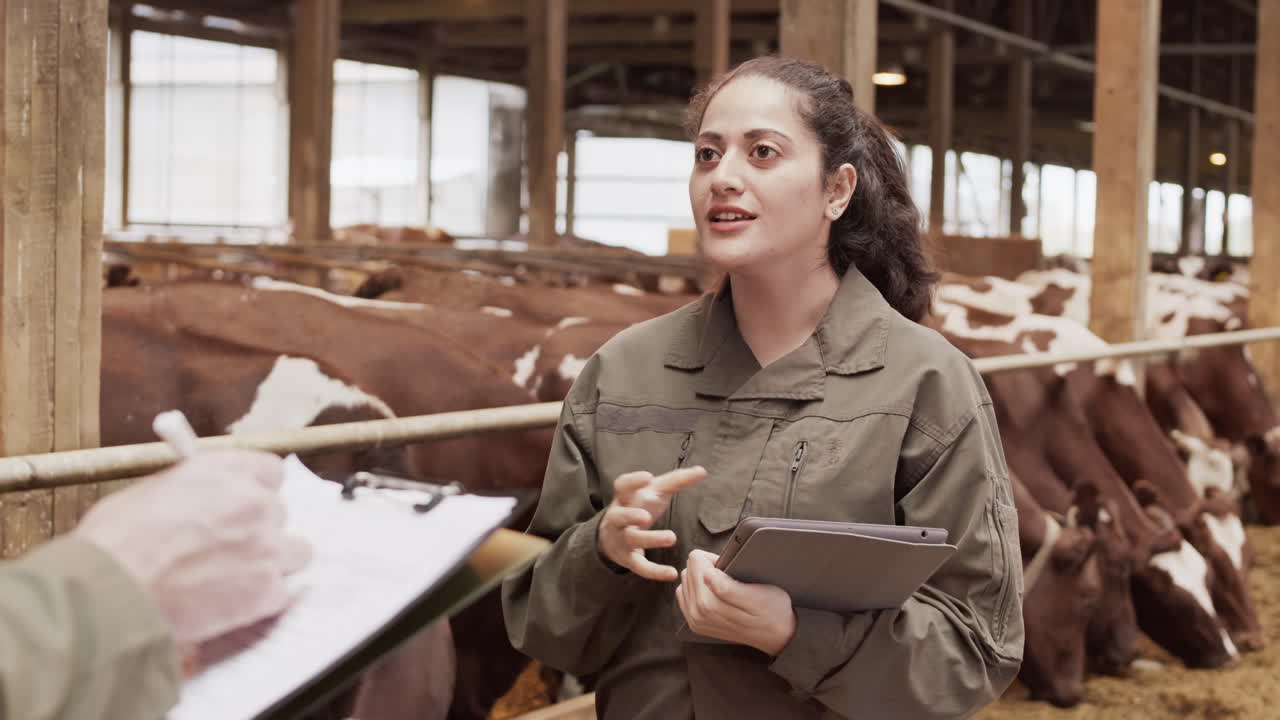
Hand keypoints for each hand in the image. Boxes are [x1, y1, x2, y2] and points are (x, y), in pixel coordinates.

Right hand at [74, 449, 311, 648]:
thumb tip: (204, 501)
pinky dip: (262, 601)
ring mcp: (265, 546)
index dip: (258, 491)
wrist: (109, 595)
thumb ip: (194, 492)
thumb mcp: (151, 493)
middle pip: (280, 513)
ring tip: (236, 580)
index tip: (248, 505)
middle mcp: (253, 503)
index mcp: (224, 472)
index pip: (271, 471)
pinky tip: (232, 606)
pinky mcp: (266, 589)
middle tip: (230, 550)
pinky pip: (282, 593)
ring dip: (273, 564)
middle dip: (259, 530)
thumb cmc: (113, 545)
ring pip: (296, 551)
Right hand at [597, 466, 705, 580]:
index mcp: (625, 498)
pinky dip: (655, 571)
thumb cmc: (639, 506)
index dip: (633, 481)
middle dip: (630, 516)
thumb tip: (702, 471)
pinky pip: (640, 566)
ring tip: (671, 538)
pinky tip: (671, 573)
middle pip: (619, 516)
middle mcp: (619, 518)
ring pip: (632, 540)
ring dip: (650, 540)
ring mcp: (622, 539)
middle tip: (646, 516)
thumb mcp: (654, 491)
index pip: (622, 486)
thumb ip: (677, 480)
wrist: (612, 536)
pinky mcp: (628, 559)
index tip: (648, 477)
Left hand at [676, 549, 796, 655]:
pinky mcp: (695, 623)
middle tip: (729, 578)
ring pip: (685, 580)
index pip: (696, 560)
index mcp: (709, 604)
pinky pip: (684, 594)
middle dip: (707, 568)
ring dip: (701, 578)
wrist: (775, 635)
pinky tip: (713, 594)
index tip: (730, 569)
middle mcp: (697, 613)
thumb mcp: (757, 595)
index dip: (714, 559)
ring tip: (724, 587)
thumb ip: (728, 587)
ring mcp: (694, 620)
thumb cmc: (771, 610)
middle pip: (688, 569)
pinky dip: (697, 589)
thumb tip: (706, 575)